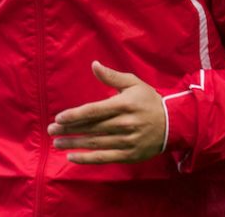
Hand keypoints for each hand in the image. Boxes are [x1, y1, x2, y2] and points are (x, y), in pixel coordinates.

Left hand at [48, 60, 165, 163]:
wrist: (174, 124)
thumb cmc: (149, 101)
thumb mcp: (133, 84)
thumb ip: (111, 76)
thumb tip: (93, 64)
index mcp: (123, 105)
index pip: (94, 111)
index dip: (75, 115)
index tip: (59, 118)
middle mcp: (124, 124)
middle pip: (91, 128)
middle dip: (69, 129)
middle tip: (51, 130)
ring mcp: (127, 141)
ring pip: (95, 143)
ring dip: (74, 143)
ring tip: (57, 142)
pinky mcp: (129, 155)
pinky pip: (104, 158)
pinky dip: (87, 159)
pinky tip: (72, 157)